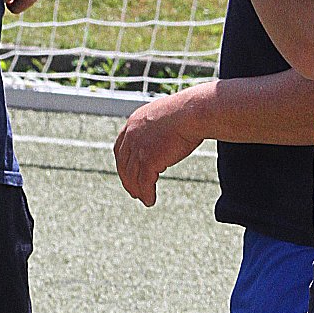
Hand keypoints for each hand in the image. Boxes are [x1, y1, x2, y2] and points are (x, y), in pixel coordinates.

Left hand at [114, 89, 206, 205]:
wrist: (192, 112)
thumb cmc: (190, 111)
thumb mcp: (168, 116)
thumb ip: (162, 128)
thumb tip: (170, 135)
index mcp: (134, 122)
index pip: (121, 147)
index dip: (123, 162)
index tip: (127, 171)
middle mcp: (132, 136)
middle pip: (124, 164)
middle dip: (127, 179)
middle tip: (133, 190)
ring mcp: (138, 148)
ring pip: (132, 176)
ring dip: (137, 190)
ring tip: (143, 199)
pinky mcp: (148, 160)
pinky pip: (144, 182)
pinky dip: (146, 193)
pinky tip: (150, 200)